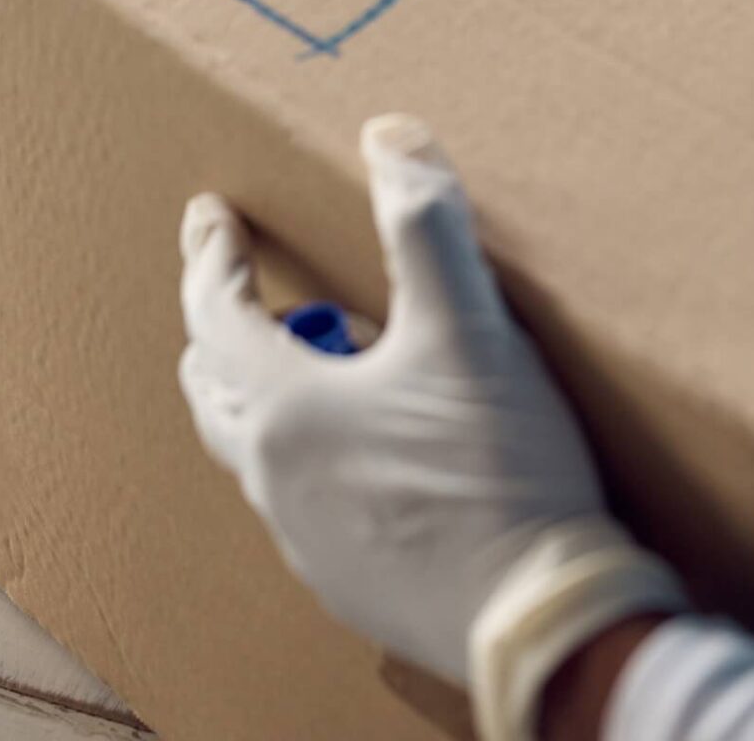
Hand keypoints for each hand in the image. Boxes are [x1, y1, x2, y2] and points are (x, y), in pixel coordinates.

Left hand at [180, 117, 681, 728]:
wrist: (541, 615)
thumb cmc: (497, 469)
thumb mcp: (469, 327)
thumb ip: (427, 223)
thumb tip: (391, 138)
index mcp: (285, 410)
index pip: (215, 314)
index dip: (212, 255)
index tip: (212, 214)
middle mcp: (276, 479)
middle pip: (214, 388)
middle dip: (225, 325)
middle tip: (248, 283)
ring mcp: (308, 539)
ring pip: (256, 448)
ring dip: (270, 389)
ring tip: (326, 353)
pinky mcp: (348, 581)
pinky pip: (304, 498)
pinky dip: (314, 451)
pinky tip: (372, 441)